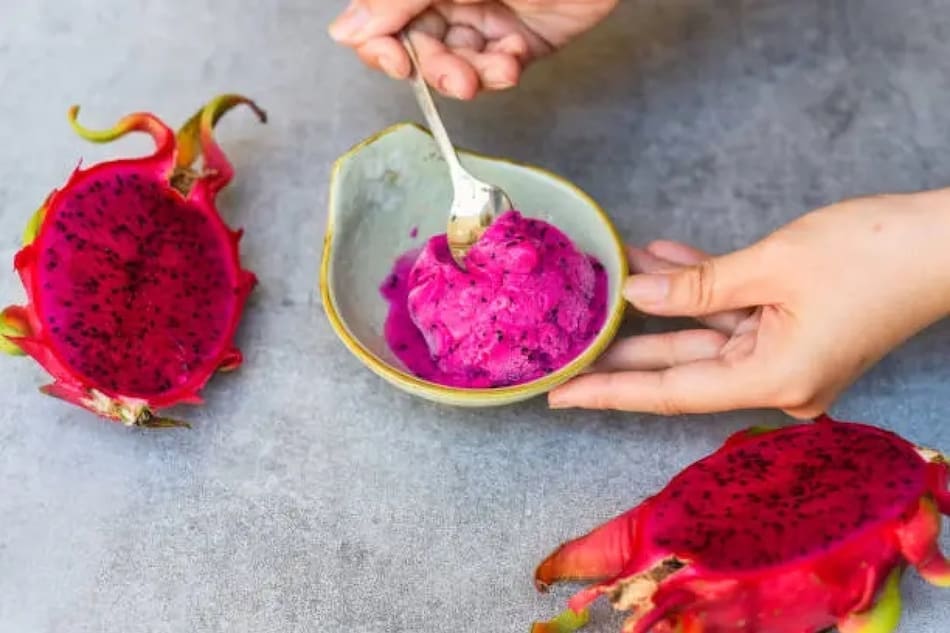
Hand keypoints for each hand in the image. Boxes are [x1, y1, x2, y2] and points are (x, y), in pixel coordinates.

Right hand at [328, 0, 617, 99]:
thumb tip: (342, 33)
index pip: (383, 18)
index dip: (381, 46)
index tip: (394, 62)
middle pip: (420, 47)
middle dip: (437, 68)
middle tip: (457, 78)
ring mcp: (485, 16)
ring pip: (458, 65)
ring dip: (473, 75)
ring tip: (498, 68)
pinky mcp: (521, 41)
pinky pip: (496, 69)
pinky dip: (502, 70)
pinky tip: (514, 56)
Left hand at [549, 189, 949, 417]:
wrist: (947, 241)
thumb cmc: (872, 254)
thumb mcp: (770, 264)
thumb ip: (696, 286)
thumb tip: (638, 294)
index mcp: (772, 379)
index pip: (669, 393)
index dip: (610, 391)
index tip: (561, 395)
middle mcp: (777, 380)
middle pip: (681, 367)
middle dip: (625, 346)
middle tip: (570, 342)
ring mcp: (788, 358)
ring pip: (704, 335)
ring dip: (662, 302)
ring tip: (611, 280)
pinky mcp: (796, 333)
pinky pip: (734, 314)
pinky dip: (702, 289)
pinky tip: (661, 259)